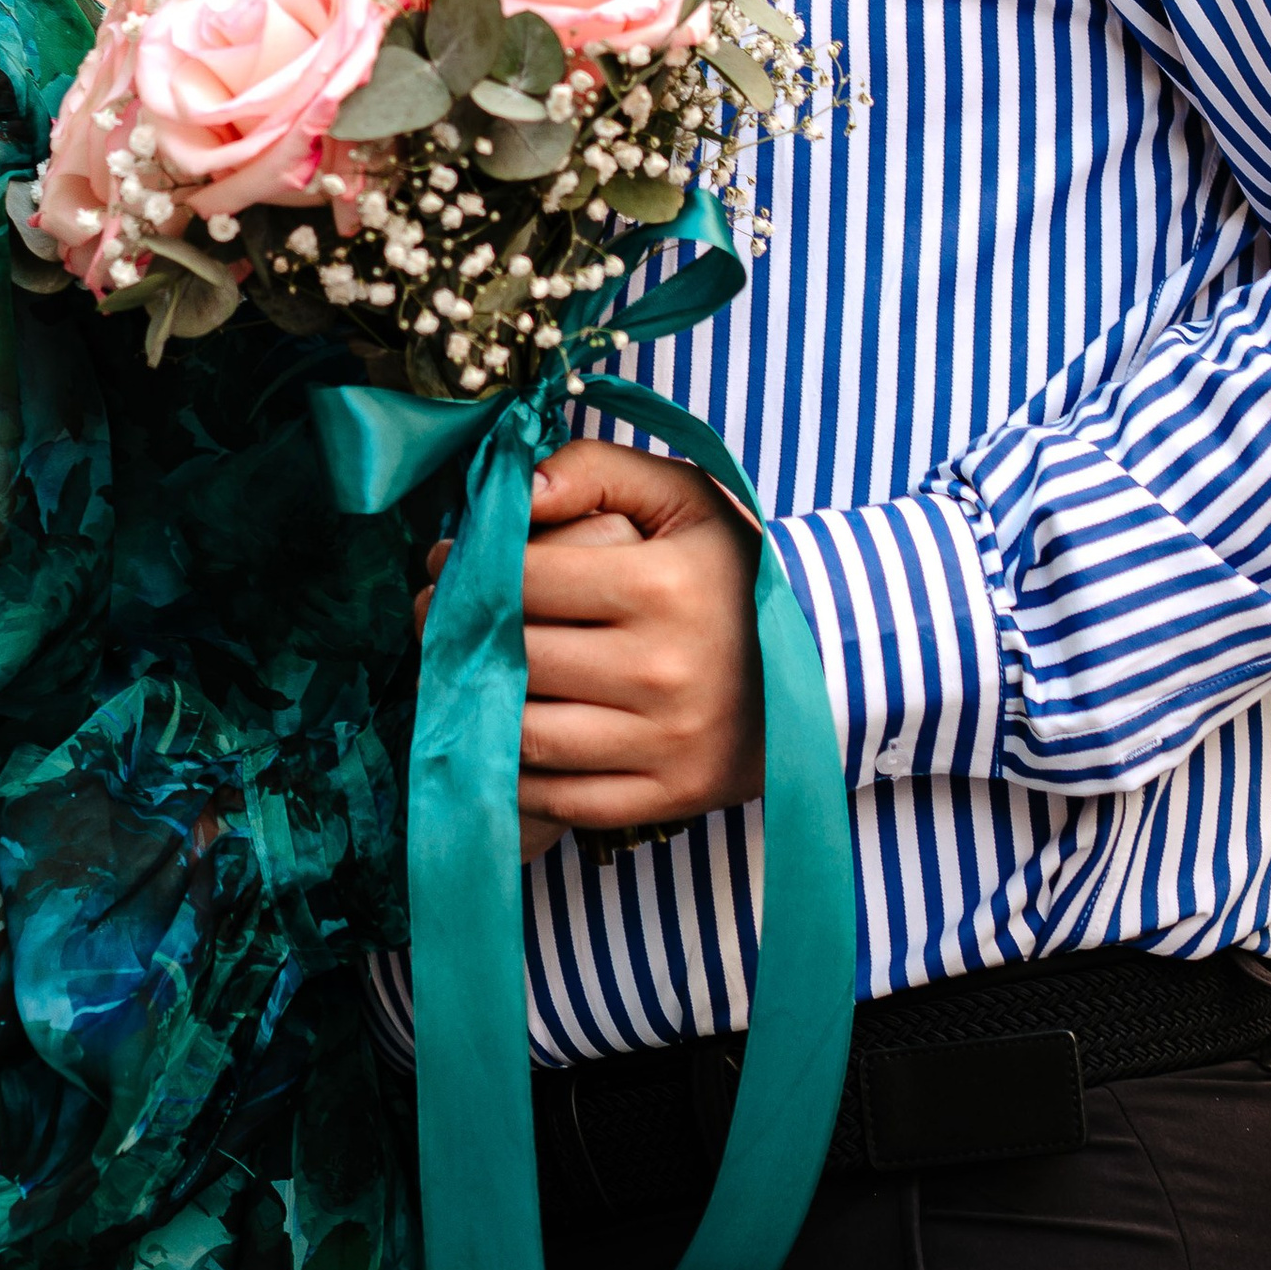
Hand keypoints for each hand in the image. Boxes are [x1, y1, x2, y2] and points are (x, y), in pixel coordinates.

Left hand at [417, 445, 765, 848]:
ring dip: (474, 707)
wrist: (834, 659)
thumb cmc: (740, 568)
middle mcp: (662, 670)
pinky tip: (501, 736)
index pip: (525, 579)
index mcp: (662, 587)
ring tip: (458, 674)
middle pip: (517, 659)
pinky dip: (516, 775)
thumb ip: (597, 471)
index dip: (470, 567)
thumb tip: (515, 490)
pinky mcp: (669, 796)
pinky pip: (563, 798)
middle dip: (456, 635)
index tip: (449, 560)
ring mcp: (666, 743)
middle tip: (436, 616)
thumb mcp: (685, 496)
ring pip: (528, 736)